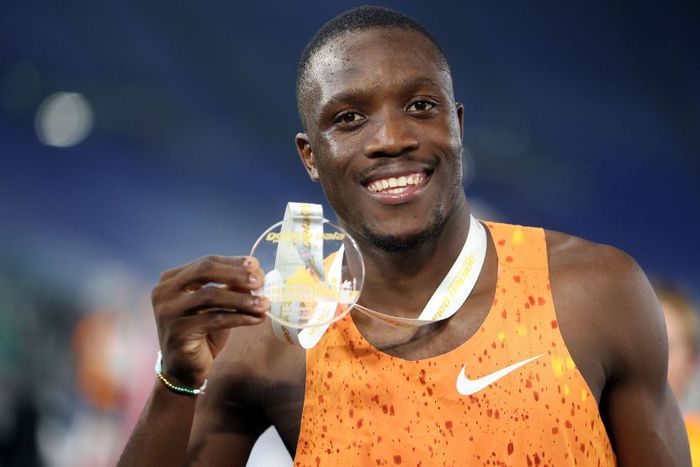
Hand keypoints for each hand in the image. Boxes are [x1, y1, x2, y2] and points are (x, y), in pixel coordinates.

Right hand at [151, 255, 268, 386]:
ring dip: (242, 299)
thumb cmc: (202, 333)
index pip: (206, 263)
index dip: (233, 262)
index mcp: (171, 279)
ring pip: (210, 296)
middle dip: (236, 274)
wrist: (184, 370)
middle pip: (204, 271)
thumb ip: (230, 288)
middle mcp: (164, 292)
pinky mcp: (177, 332)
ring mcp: (168, 312)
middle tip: (260, 280)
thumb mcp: (217, 306)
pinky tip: (256, 319)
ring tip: (265, 304)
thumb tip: (256, 273)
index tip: (257, 265)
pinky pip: (214, 319)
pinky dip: (239, 317)